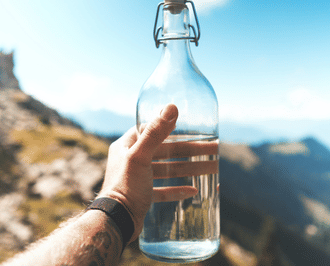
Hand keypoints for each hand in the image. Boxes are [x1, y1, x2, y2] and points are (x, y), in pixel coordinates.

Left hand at [97, 104, 218, 241]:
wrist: (116, 222)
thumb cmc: (125, 187)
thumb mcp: (140, 156)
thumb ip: (156, 132)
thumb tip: (172, 107)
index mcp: (126, 146)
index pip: (151, 130)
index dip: (172, 128)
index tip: (192, 128)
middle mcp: (130, 160)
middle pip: (166, 151)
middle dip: (190, 151)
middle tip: (213, 150)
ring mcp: (137, 179)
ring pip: (168, 170)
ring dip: (189, 169)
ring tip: (212, 168)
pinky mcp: (142, 196)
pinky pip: (163, 191)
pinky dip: (177, 190)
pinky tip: (193, 190)